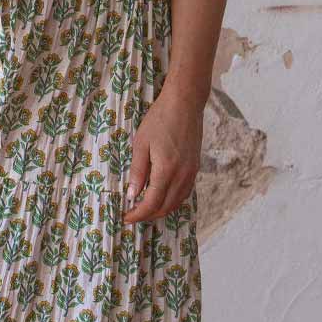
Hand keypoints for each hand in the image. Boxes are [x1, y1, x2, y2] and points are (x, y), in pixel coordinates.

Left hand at [122, 82, 205, 223]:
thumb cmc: (159, 119)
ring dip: (160, 209)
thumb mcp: (141, 143)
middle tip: (132, 214)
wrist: (185, 104)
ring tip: (144, 208)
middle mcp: (182, 175)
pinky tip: (161, 196)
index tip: (126, 218)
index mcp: (166, 170)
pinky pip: (184, 193)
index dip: (138, 214)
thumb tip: (131, 195)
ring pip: (176, 202)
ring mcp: (191, 172)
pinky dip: (171, 201)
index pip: (151, 203)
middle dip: (148, 215)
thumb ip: (137, 171)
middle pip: (165, 208)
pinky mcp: (195, 168)